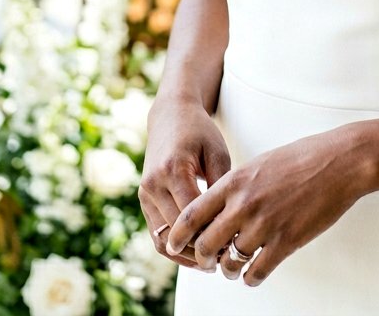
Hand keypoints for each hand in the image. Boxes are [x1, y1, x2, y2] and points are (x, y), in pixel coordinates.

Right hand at [139, 96, 231, 271]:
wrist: (170, 115)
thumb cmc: (199, 132)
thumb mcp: (216, 152)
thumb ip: (220, 186)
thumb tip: (228, 223)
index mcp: (173, 170)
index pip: (191, 217)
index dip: (213, 234)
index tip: (234, 244)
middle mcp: (153, 184)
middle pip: (176, 233)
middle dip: (201, 249)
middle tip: (226, 260)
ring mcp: (145, 194)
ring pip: (162, 240)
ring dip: (185, 256)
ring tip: (212, 264)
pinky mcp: (144, 200)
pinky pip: (156, 234)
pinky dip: (174, 248)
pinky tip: (196, 254)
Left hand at [165, 126, 370, 286]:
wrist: (339, 162)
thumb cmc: (301, 158)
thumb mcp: (259, 165)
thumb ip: (235, 186)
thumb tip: (216, 209)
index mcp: (235, 181)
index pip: (191, 214)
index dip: (177, 235)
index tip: (173, 245)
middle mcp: (244, 204)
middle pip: (204, 244)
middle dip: (202, 258)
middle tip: (207, 261)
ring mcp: (264, 224)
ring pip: (229, 262)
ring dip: (227, 270)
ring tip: (231, 268)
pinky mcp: (286, 241)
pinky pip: (255, 272)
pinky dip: (250, 277)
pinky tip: (254, 272)